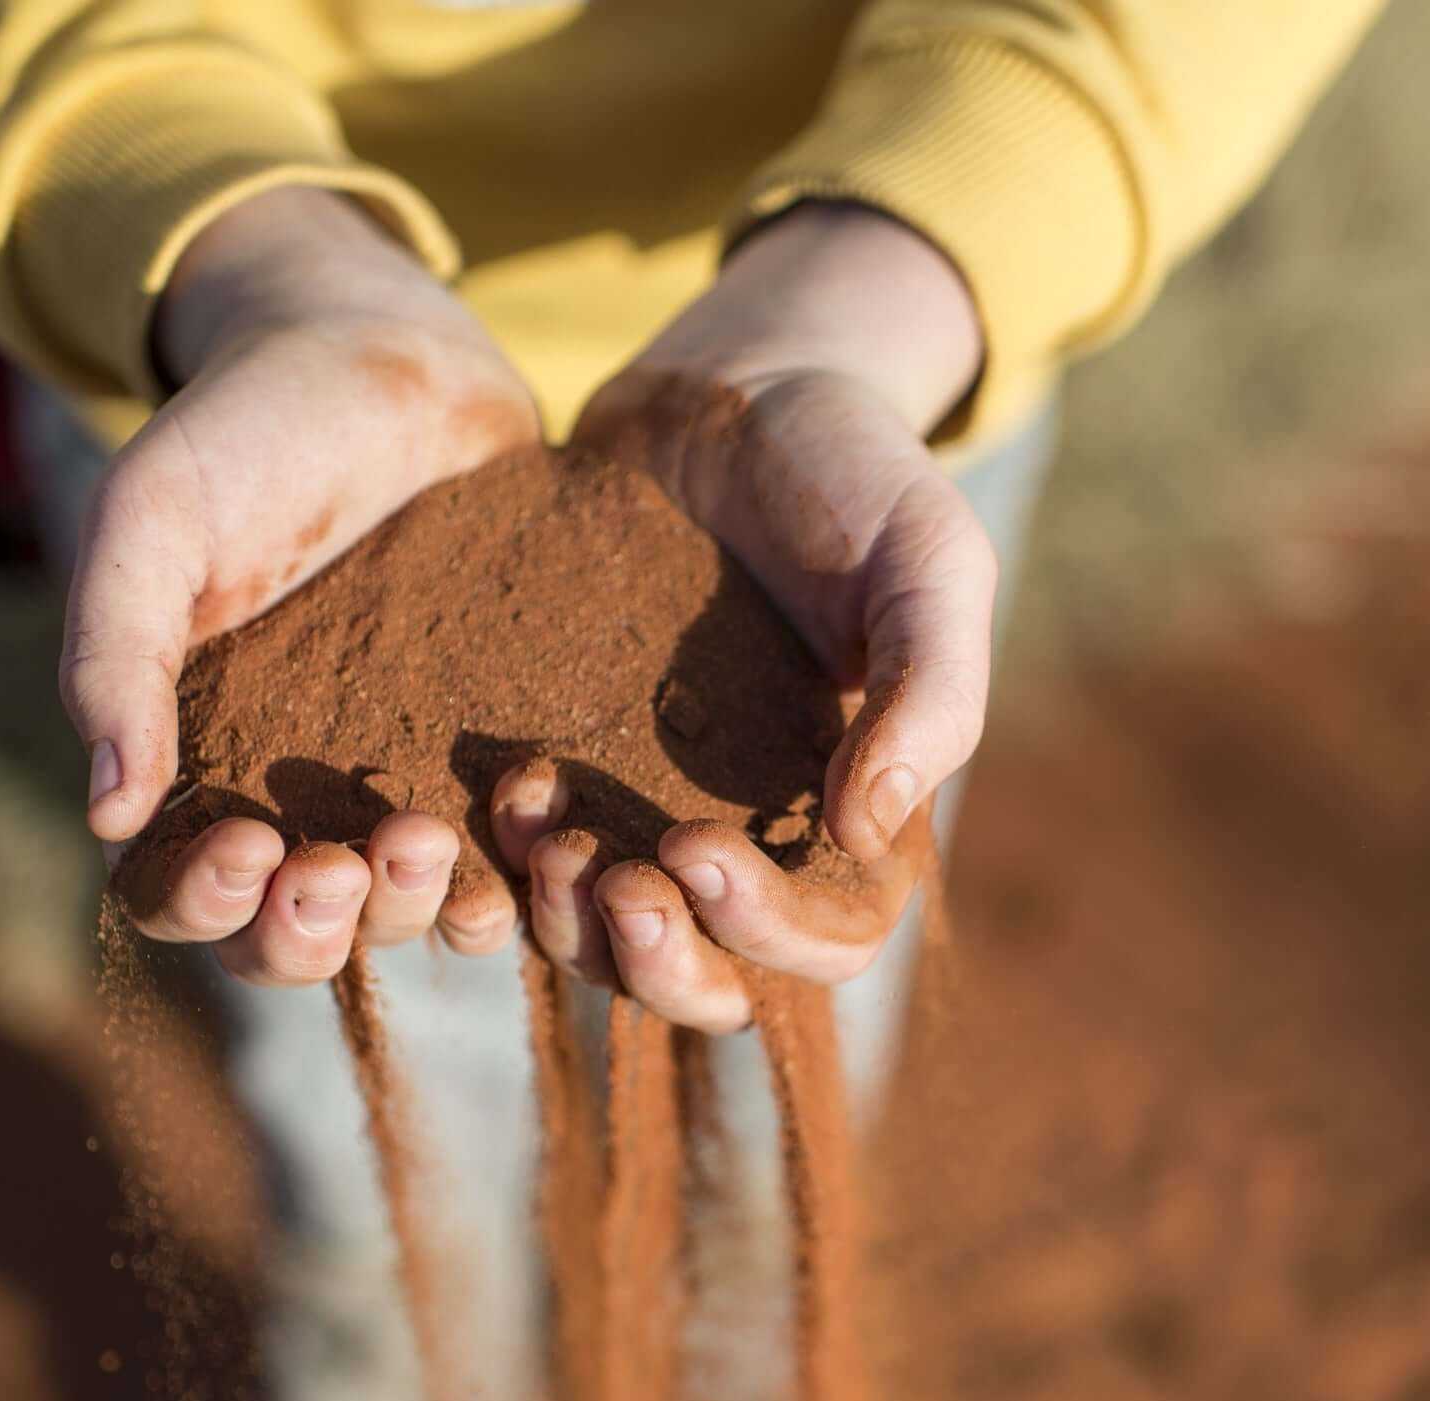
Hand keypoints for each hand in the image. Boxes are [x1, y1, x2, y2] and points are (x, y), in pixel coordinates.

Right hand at [69, 186, 539, 984]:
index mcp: (194, 768)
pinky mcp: (499, 751)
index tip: (247, 847)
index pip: (182, 898)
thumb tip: (106, 813)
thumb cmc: (243, 434)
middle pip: (299, 937)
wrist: (384, 357)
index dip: (209, 904)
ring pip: (408, 911)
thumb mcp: (152, 524)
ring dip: (418, 908)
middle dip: (319, 927)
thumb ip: (114, 657)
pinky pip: (514, 844)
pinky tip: (536, 830)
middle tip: (348, 862)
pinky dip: (522, 863)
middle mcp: (299, 801)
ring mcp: (407, 782)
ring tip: (431, 837)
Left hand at [544, 203, 991, 1030]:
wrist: (736, 391)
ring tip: (538, 831)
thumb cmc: (858, 472)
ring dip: (569, 921)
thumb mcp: (931, 564)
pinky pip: (529, 862)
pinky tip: (498, 789)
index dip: (763, 929)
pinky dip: (508, 859)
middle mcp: (754, 839)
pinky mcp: (569, 764)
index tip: (694, 847)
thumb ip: (929, 695)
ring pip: (607, 944)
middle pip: (710, 980)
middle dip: (655, 960)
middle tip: (609, 881)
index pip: (827, 944)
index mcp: (856, 819)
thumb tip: (865, 834)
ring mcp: (651, 810)